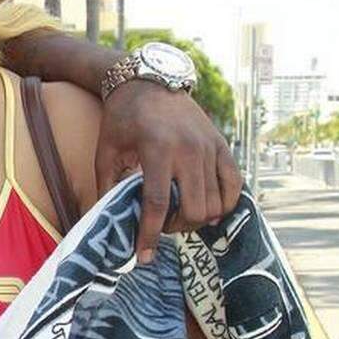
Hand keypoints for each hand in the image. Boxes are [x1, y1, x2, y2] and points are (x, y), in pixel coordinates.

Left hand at [94, 80, 241, 261]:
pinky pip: (234, 185)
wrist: (148, 81)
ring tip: (179, 215)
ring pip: (215, 203)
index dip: (151, 235)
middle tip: (161, 225)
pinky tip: (206, 208)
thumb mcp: (105, 150)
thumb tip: (104, 222)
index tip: (143, 257)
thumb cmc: (122, 117)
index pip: (158, 204)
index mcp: (157, 149)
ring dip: (197, 220)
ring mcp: (210, 147)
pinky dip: (223, 204)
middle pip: (193, 209)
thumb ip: (106, 186)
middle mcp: (189, 149)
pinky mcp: (222, 145)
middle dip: (176, 228)